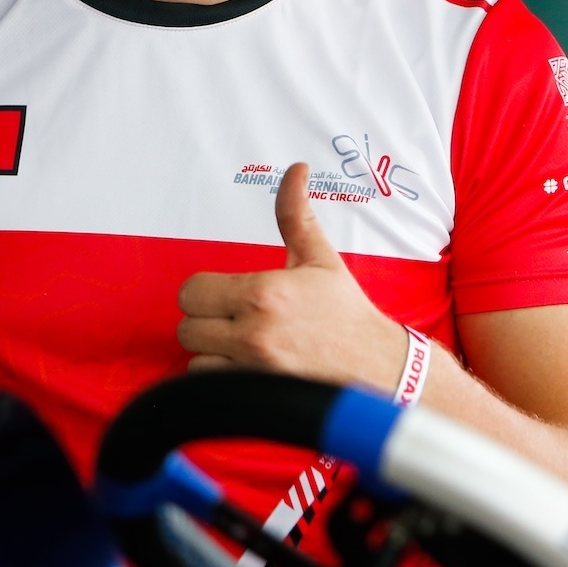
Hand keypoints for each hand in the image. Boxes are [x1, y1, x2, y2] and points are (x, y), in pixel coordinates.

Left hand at [177, 162, 407, 390]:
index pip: (192, 291)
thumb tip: (295, 171)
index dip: (204, 292)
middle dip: (205, 321)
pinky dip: (221, 378)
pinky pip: (211, 388)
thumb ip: (295, 215)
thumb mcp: (319, 259)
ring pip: (195, 358)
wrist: (381, 368)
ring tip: (240, 345)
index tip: (225, 296)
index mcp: (263, 293)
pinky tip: (243, 367)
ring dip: (211, 352)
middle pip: (186, 326)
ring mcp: (253, 369)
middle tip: (232, 320)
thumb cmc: (347, 313)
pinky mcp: (257, 396)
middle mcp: (253, 332)